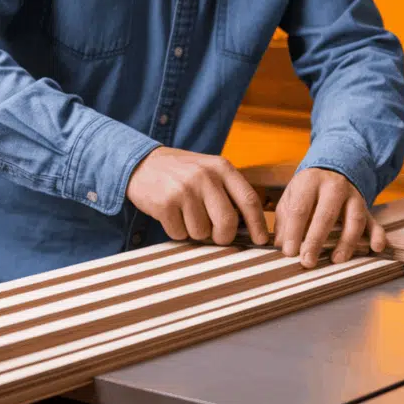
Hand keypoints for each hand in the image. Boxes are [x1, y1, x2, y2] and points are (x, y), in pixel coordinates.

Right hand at [126, 147, 268, 245]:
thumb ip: (228, 192)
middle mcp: (205, 177)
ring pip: (202, 232)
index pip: (249, 200)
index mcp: (222, 167)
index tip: (261, 240)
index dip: (257, 224)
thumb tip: (248, 228)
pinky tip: (172, 215)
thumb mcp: (209, 170)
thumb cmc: (181, 172)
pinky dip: (177, 231)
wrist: (141, 163)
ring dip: (195, 232)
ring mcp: (184, 190)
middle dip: (223, 236)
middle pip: (227, 222)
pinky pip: (179, 234)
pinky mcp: (165, 204)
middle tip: (217, 236)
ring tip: (186, 214)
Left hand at [274, 168, 386, 268]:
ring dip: (346, 242)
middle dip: (316, 240)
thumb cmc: (307, 190)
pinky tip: (376, 248)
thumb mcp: (292, 197)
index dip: (294, 232)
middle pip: (326, 214)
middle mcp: (334, 187)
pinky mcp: (366, 207)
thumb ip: (285, 220)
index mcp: (310, 182)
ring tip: (336, 260)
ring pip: (354, 219)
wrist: (334, 169)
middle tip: (308, 261)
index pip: (300, 208)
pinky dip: (378, 235)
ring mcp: (353, 196)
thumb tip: (281, 246)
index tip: (289, 253)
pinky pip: (374, 221)